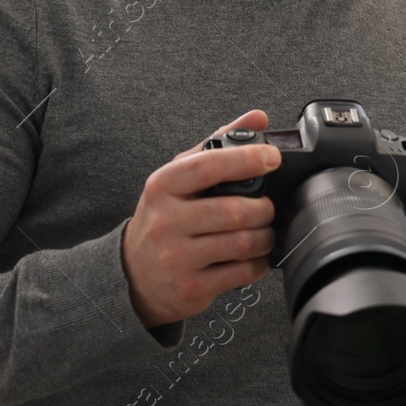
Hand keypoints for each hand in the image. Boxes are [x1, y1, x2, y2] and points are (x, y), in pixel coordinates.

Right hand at [121, 110, 280, 328]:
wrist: (133, 272)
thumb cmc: (165, 217)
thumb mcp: (181, 176)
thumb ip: (219, 144)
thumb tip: (258, 118)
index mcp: (163, 186)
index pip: (208, 166)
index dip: (246, 160)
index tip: (272, 158)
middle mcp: (166, 221)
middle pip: (234, 212)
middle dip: (263, 209)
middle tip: (267, 208)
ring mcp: (176, 257)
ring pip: (242, 243)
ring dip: (265, 237)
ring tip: (264, 232)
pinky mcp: (190, 287)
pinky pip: (241, 273)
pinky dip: (259, 263)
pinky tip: (254, 257)